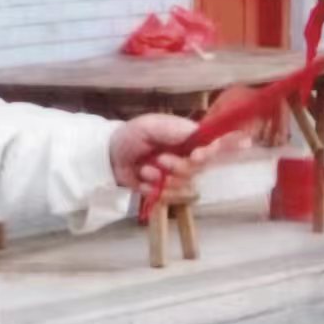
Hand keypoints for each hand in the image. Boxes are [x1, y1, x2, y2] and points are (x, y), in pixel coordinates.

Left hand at [110, 113, 252, 198]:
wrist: (109, 156)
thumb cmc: (132, 135)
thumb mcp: (152, 125)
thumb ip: (177, 130)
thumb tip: (202, 139)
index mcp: (189, 139)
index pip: (213, 147)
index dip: (210, 153)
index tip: (197, 156)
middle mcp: (188, 158)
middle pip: (199, 170)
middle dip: (179, 167)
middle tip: (160, 159)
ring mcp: (178, 176)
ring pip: (184, 186)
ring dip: (162, 180)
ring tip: (145, 170)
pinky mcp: (166, 191)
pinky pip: (169, 198)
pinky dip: (153, 190)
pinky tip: (142, 181)